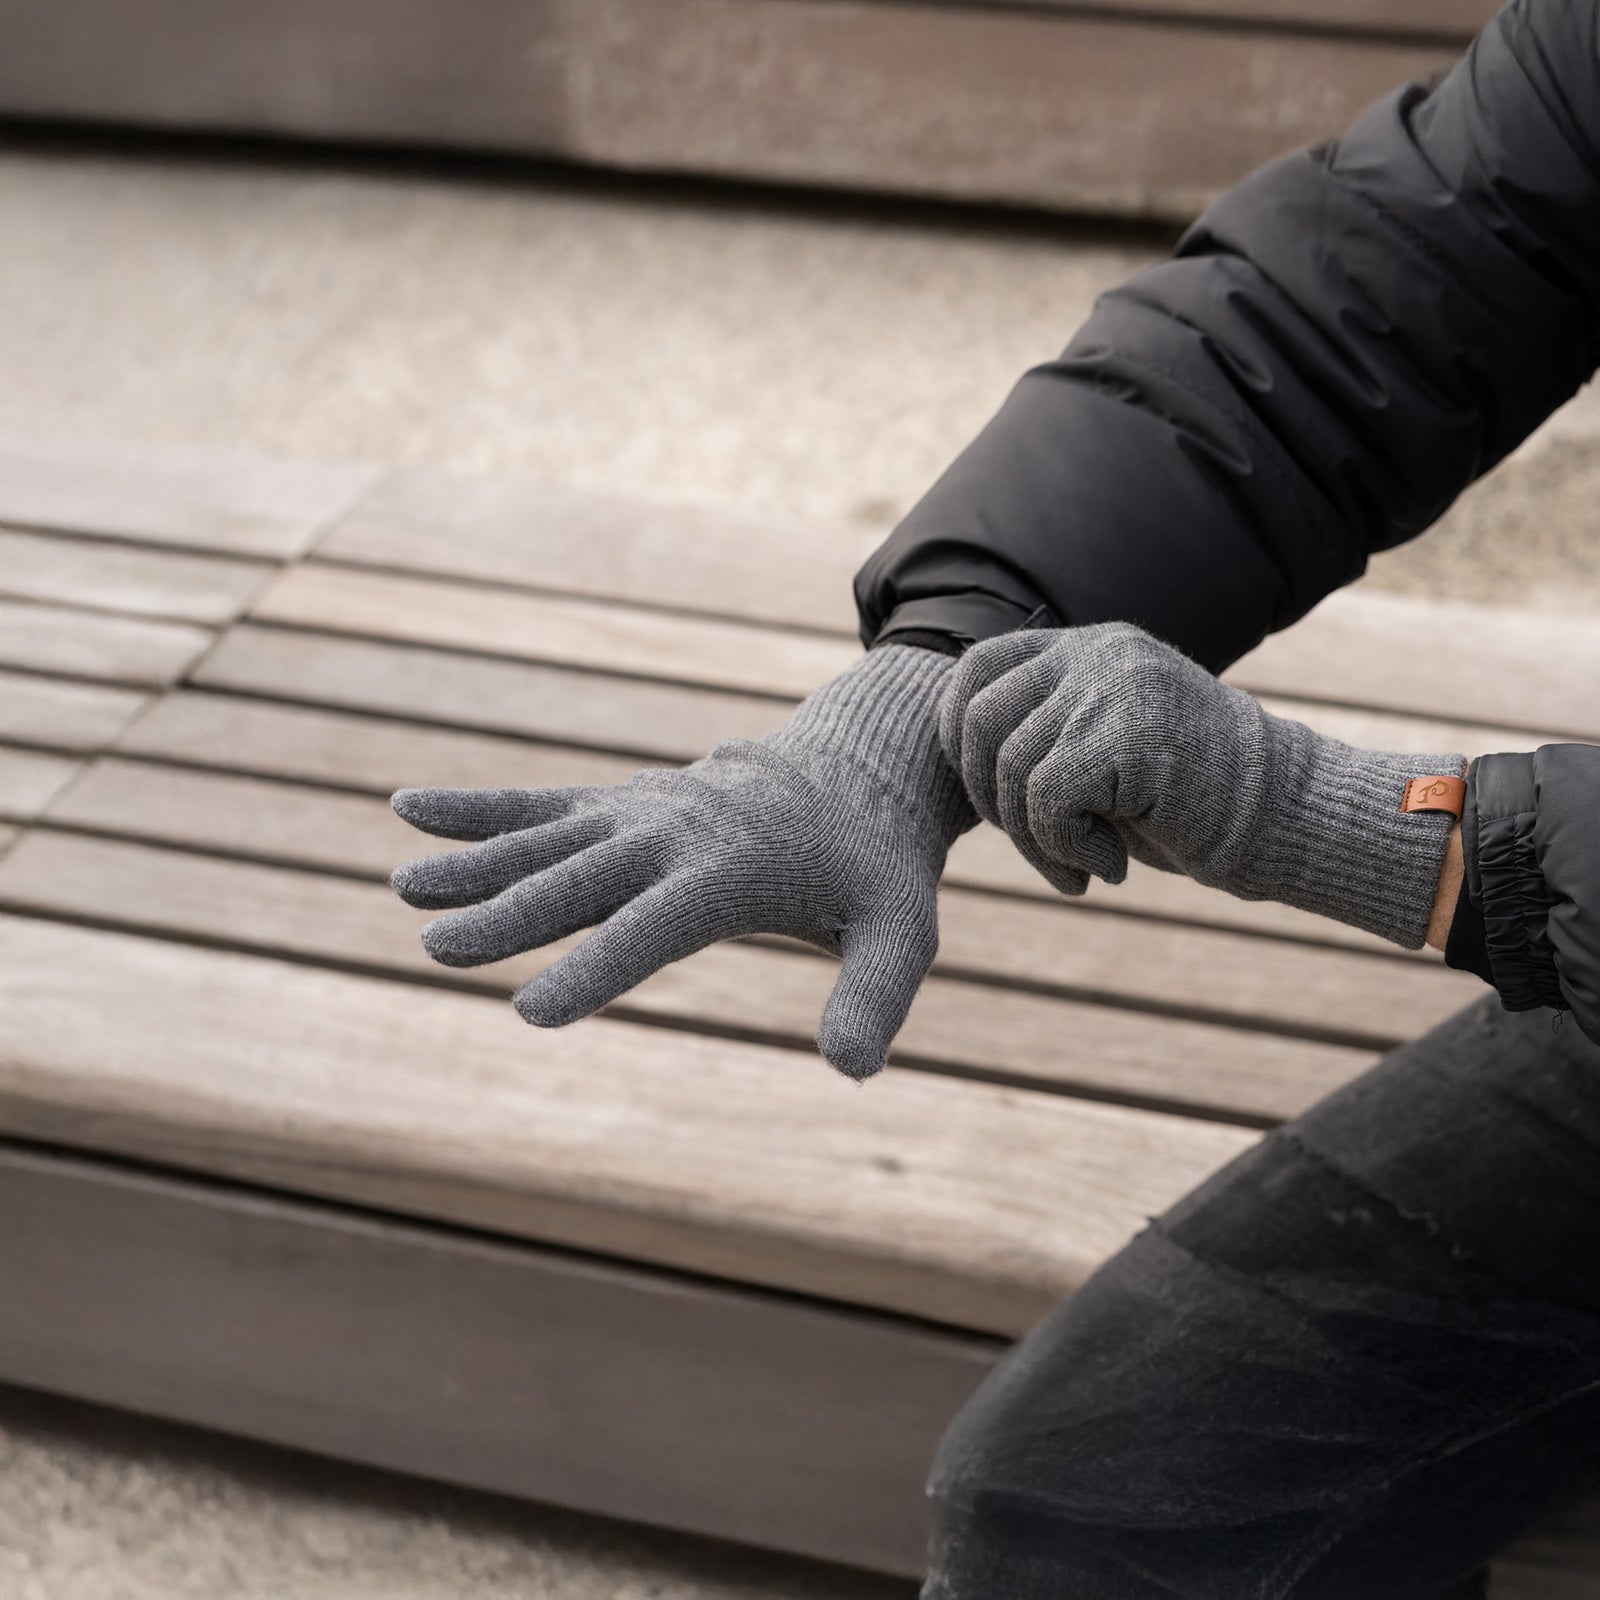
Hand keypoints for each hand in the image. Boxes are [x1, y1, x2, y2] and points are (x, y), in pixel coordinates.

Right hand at [391, 645, 973, 1078]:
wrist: (862, 768)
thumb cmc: (878, 865)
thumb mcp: (904, 931)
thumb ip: (875, 995)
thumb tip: (853, 1069)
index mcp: (734, 870)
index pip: (654, 927)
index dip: (595, 969)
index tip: (532, 1010)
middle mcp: (676, 832)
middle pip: (581, 878)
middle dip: (512, 916)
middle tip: (441, 947)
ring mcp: (644, 810)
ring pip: (548, 837)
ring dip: (478, 862)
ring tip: (405, 886)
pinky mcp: (626, 801)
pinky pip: (545, 804)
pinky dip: (482, 810)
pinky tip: (410, 809)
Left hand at [939, 622, 1464, 949]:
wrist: (1286, 819)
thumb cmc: (1187, 802)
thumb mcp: (1102, 750)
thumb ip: (1041, 734)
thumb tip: (955, 754)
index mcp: (1086, 648)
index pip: (977, 670)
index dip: (958, 738)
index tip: (989, 796)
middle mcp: (1096, 653)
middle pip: (981, 720)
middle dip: (990, 800)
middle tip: (1040, 847)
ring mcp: (1114, 687)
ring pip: (1013, 769)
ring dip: (1034, 841)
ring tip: (1082, 868)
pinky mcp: (1130, 733)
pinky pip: (1047, 799)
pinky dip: (1063, 849)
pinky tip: (1108, 869)